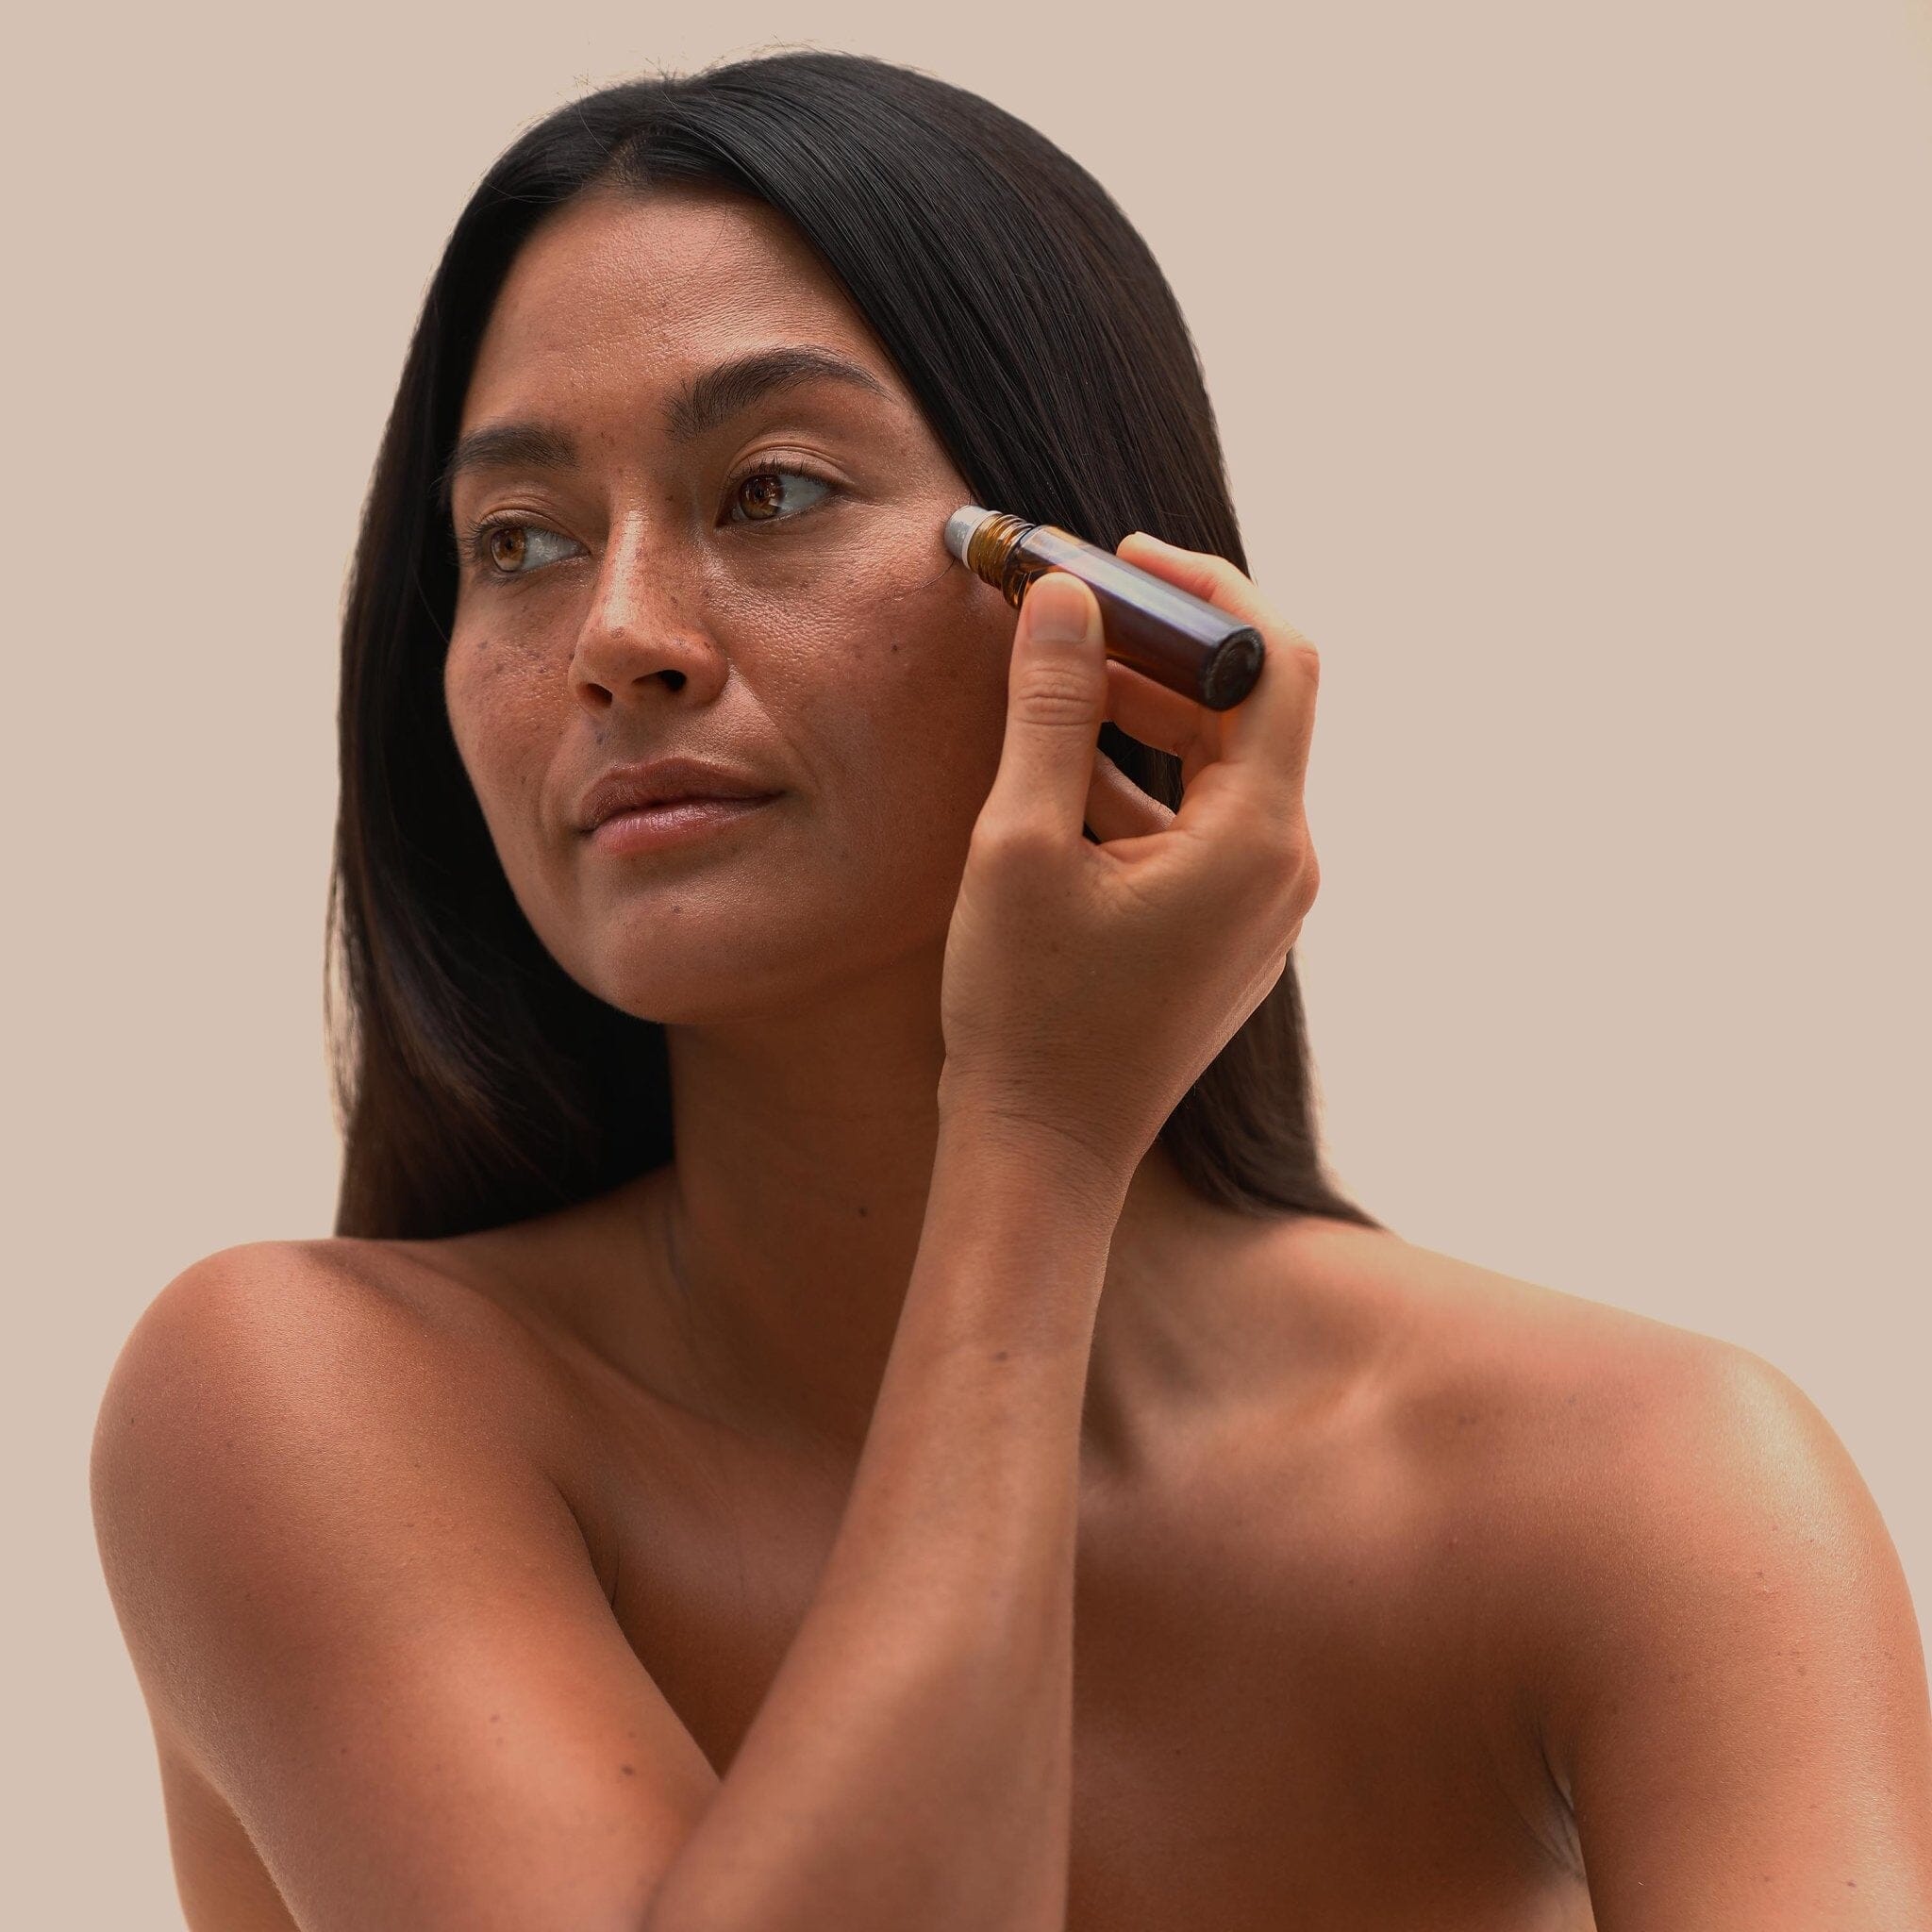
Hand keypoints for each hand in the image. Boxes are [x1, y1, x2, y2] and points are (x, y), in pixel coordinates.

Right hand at [937, 532, 1321, 1181]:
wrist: (1042, 1152)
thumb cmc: (1025, 1011)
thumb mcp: (1021, 844)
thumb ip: (1053, 709)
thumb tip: (1068, 596)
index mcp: (1257, 840)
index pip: (1277, 664)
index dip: (1207, 593)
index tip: (1125, 559)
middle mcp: (1284, 869)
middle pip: (1249, 712)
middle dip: (1160, 650)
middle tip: (1068, 610)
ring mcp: (1263, 908)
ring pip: (1222, 768)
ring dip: (1144, 716)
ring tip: (1052, 685)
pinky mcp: (1230, 935)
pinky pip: (1202, 826)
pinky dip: (1143, 784)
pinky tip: (1060, 779)